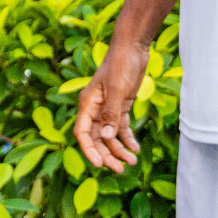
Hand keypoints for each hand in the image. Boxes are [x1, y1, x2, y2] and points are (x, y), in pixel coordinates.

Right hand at [75, 42, 146, 171]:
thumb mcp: (116, 89)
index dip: (89, 150)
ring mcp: (107, 108)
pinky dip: (127, 138)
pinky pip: (120, 127)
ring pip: (109, 135)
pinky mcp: (120, 105)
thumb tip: (105, 137)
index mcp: (87, 104)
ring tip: (132, 161)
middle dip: (107, 154)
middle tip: (121, 169)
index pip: (82, 132)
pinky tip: (136, 148)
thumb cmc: (120, 65)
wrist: (132, 49)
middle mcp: (94, 108)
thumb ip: (110, 113)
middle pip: (96, 138)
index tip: (100, 164)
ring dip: (118, 149)